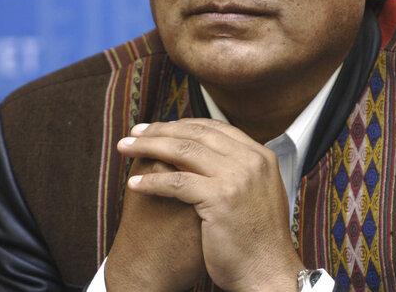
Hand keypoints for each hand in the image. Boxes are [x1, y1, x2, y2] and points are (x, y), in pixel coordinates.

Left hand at [118, 119, 303, 290]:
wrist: (268, 271)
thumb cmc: (258, 240)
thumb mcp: (258, 193)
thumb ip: (239, 171)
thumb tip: (213, 157)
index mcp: (260, 156)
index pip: (215, 128)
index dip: (183, 125)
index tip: (159, 127)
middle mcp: (251, 161)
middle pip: (196, 134)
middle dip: (160, 130)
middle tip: (135, 132)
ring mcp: (236, 177)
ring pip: (183, 152)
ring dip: (149, 147)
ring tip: (126, 148)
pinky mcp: (220, 197)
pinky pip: (176, 182)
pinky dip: (151, 181)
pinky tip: (135, 184)